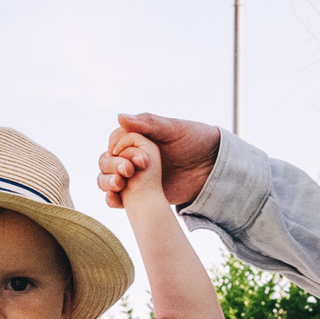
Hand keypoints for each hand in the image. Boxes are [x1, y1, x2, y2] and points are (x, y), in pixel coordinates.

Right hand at [97, 112, 220, 208]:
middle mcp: (131, 155)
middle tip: (128, 171)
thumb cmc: (195, 140)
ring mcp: (134, 175)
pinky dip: (113, 199)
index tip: (130, 155)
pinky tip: (116, 201)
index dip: (117, 148)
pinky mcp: (140, 194)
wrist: (213, 167)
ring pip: (107, 179)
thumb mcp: (173, 129)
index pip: (114, 141)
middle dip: (111, 167)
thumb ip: (148, 123)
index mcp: (136, 137)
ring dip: (107, 183)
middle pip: (106, 161)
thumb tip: (119, 117)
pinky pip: (119, 197)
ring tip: (118, 186)